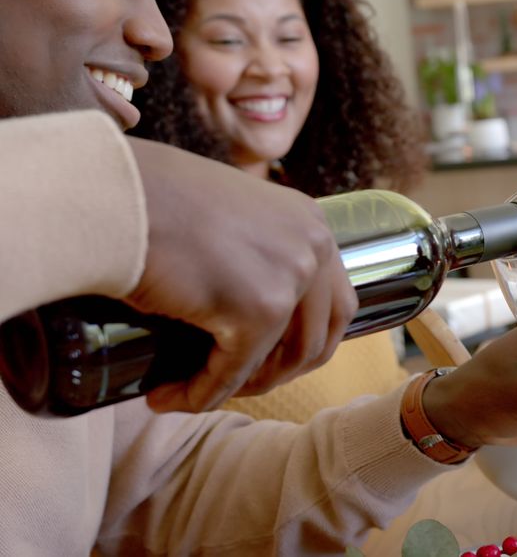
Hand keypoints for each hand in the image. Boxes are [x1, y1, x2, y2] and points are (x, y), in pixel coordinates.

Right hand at [123, 137, 357, 412]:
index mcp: (311, 223)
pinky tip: (167, 397)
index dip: (302, 343)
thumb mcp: (232, 216)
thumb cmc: (151, 199)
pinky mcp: (258, 310)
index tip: (262, 361)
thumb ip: (259, 251)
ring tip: (196, 389)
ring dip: (240, 387)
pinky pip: (232, 373)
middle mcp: (312, 246)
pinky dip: (200, 394)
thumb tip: (256, 307)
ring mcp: (291, 277)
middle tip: (230, 383)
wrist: (110, 193)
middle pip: (317, 336)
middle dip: (275, 372)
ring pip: (282, 362)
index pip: (333, 302)